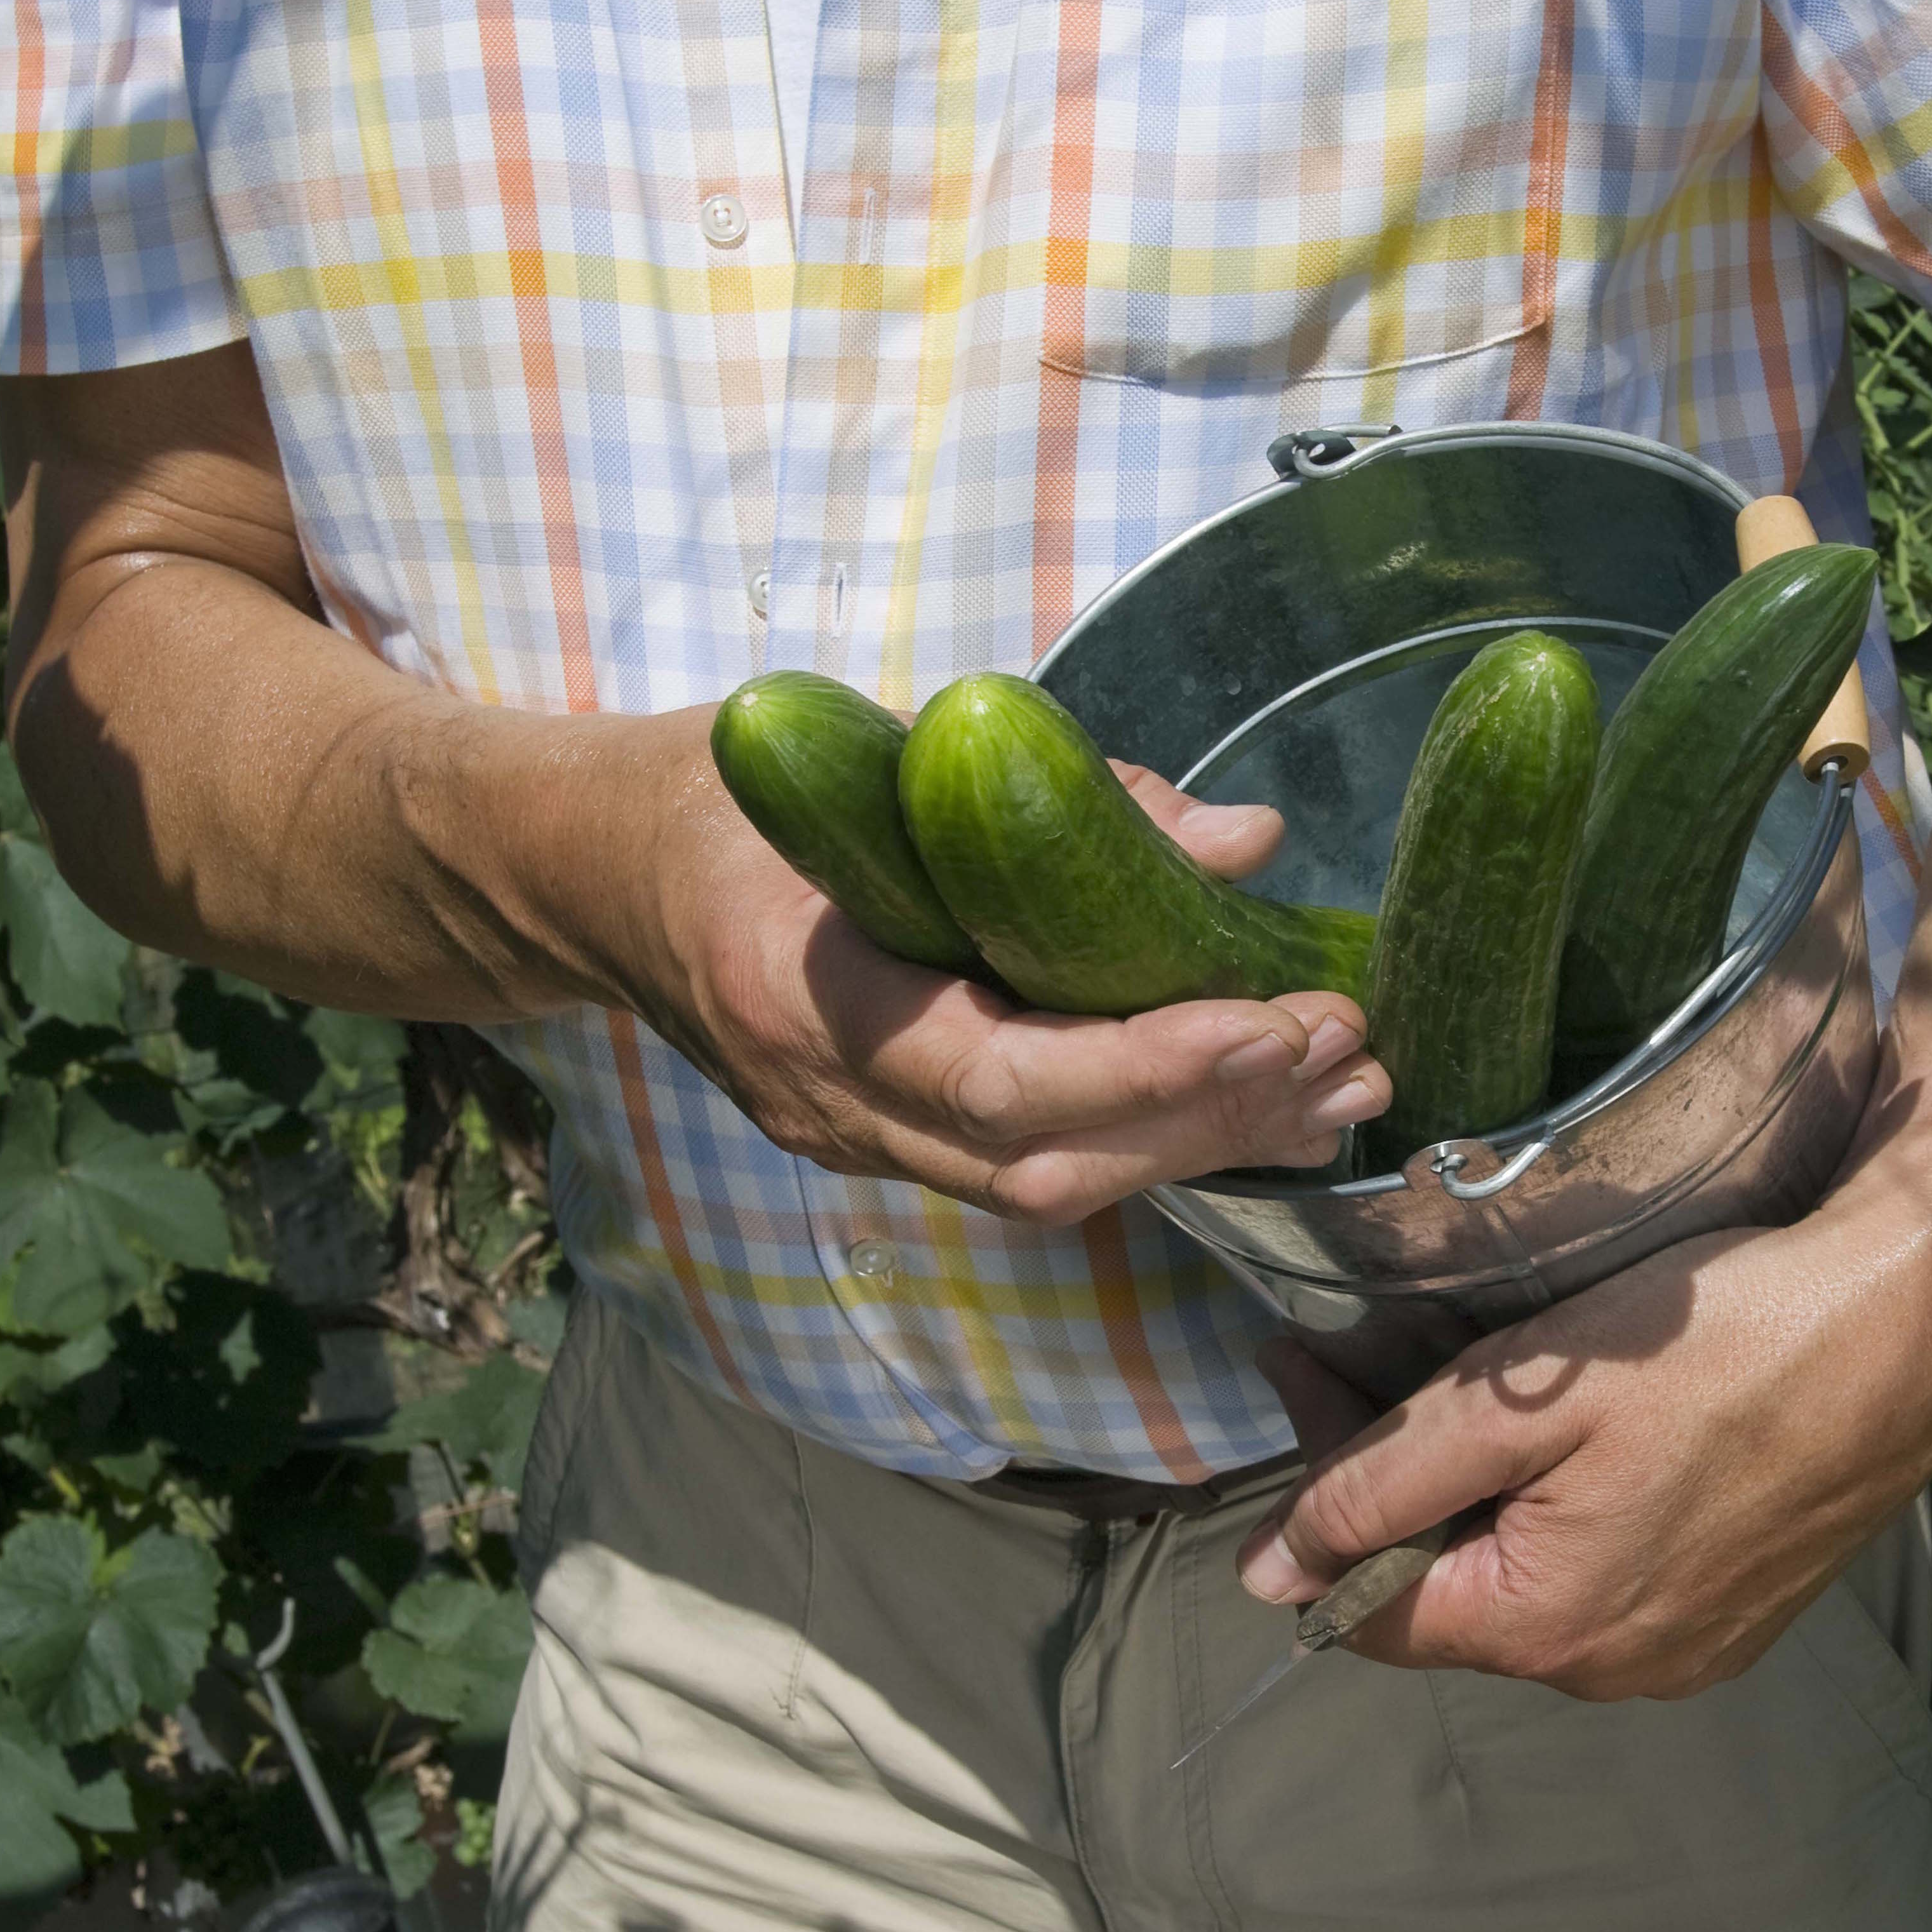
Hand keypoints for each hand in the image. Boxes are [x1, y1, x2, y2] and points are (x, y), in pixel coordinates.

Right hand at [620, 745, 1388, 1226]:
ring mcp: (854, 1138)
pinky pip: (1036, 1164)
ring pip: (1051, 1185)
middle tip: (1341, 1049)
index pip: (998, 1078)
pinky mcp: (888, 1141)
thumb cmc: (724, 790)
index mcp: (802, 997)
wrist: (590, 872)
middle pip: (1045, 1163)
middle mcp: (828, 1103)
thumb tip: (1245, 840)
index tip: (1269, 1021)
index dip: (1145, 1065)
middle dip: (1207, 1116)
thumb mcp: (874, 747)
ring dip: (1203, 1141)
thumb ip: (1057, 794)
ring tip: (1335, 1086)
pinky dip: (1152, 1135)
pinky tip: (1256, 1101)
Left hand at [1233, 1079, 1931, 1697]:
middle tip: (1359, 1355)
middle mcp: (1612, 1670)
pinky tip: (1571, 1428)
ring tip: (1459, 1381)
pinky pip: (1607, 1578)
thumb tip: (1270, 1573)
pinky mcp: (1738, 1613)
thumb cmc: (1717, 1343)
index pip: (1366, 1611)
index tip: (1302, 1375)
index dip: (1312, 1504)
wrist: (1908, 1322)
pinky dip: (1559, 1509)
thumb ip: (1383, 1486)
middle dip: (1388, 1482)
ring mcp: (1686, 1651)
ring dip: (1474, 1492)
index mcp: (1548, 1628)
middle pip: (1445, 1593)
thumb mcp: (1521, 1399)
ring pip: (1524, 1582)